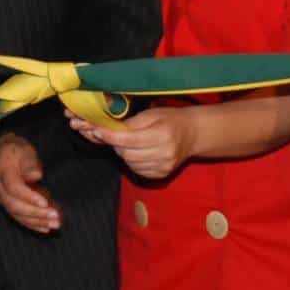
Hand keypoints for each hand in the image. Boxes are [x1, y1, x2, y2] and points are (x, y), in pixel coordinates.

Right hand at [0, 132, 60, 233]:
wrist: (0, 153)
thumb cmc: (15, 151)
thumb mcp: (24, 150)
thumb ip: (30, 163)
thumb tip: (36, 175)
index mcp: (2, 171)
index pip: (14, 188)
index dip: (30, 197)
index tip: (45, 203)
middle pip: (15, 205)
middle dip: (36, 213)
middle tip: (55, 216)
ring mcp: (0, 197)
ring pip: (16, 213)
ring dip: (36, 221)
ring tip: (55, 223)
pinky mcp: (5, 203)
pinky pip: (17, 216)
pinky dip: (31, 223)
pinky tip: (45, 227)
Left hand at [67, 106, 196, 179]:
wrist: (193, 134)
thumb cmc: (171, 119)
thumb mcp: (152, 114)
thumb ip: (131, 123)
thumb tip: (107, 130)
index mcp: (163, 135)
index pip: (128, 140)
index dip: (109, 136)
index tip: (96, 130)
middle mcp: (164, 154)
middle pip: (126, 154)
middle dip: (115, 144)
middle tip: (113, 134)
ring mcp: (163, 167)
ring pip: (129, 163)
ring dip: (123, 153)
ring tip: (129, 143)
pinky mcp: (161, 175)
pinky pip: (137, 170)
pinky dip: (131, 161)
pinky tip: (137, 152)